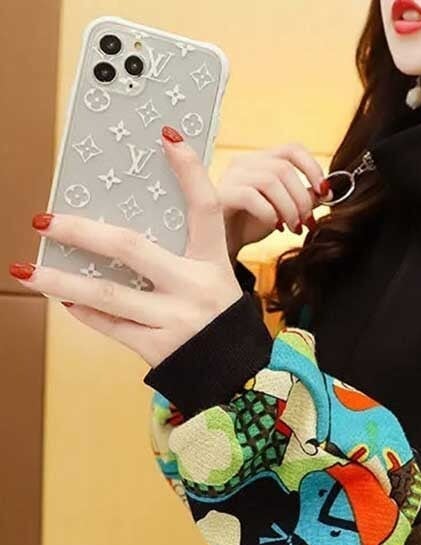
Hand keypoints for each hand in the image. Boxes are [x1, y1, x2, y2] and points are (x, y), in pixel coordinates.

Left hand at [9, 126, 244, 369]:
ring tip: (25, 271)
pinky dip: (84, 313)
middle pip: (131, 248)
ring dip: (61, 282)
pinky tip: (64, 300)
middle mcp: (194, 289)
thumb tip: (122, 239)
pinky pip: (110, 326)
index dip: (190, 172)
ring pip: (106, 295)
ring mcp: (175, 321)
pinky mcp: (158, 348)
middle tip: (46, 220)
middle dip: (82, 232)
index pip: (206, 210)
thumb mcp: (216, 284)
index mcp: (213, 266)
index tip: (168, 137)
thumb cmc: (222, 324)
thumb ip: (182, 261)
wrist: (241, 379)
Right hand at [217, 142, 332, 259]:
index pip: (292, 149)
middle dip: (302, 197)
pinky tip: (272, 226)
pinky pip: (251, 197)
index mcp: (262, 161)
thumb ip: (304, 199)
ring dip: (288, 207)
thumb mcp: (285, 210)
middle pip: (284, 168)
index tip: (324, 191)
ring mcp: (231, 176)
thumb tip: (328, 192)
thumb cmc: (250, 224)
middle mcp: (245, 163)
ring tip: (292, 226)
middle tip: (306, 221)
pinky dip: (269, 213)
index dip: (312, 167)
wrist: (222, 246)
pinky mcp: (220, 195)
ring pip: (270, 180)